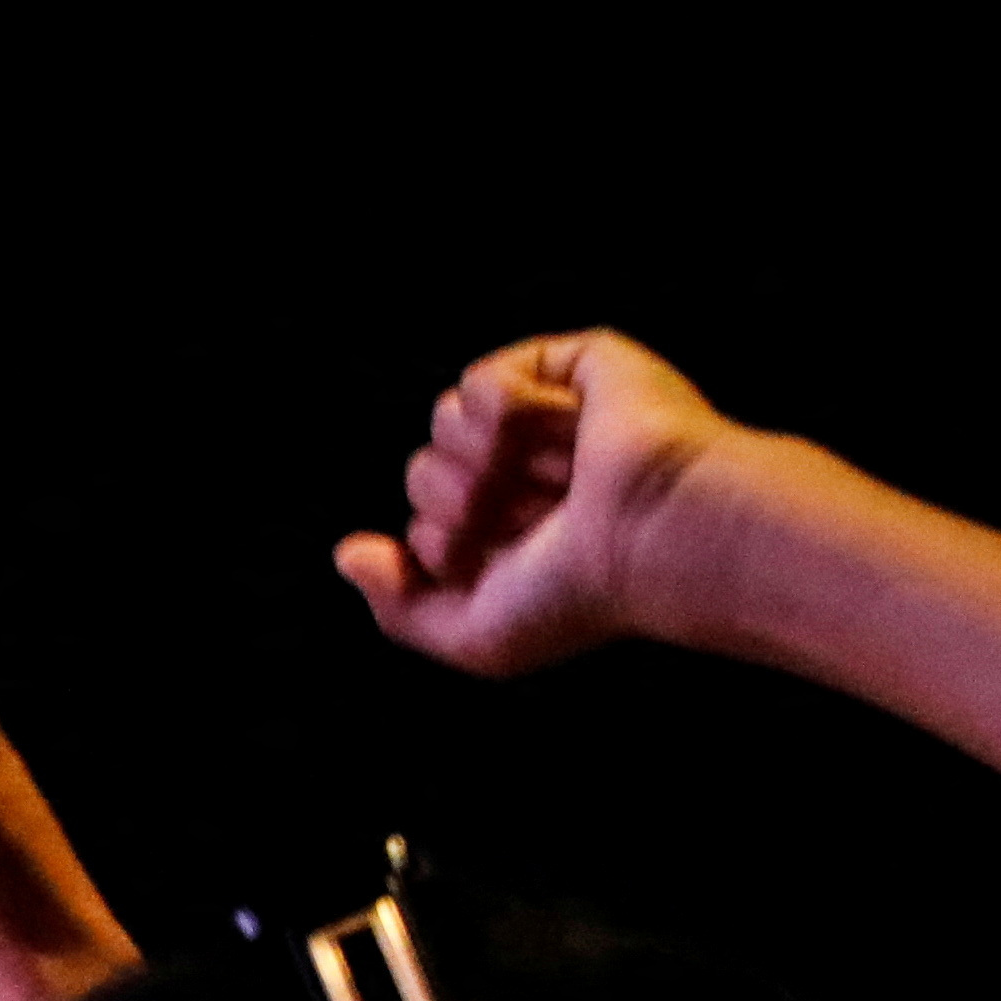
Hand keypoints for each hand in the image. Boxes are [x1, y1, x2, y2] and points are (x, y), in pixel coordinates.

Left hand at [335, 331, 752, 679]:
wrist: (652, 535)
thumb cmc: (581, 594)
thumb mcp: (477, 636)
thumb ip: (399, 607)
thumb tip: (347, 553)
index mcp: (504, 530)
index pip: (420, 526)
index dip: (453, 547)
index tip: (522, 557)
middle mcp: (521, 471)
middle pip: (422, 472)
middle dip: (467, 504)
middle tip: (545, 513)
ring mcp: (546, 416)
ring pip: (442, 422)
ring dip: (491, 464)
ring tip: (562, 474)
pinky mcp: (571, 364)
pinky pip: (479, 382)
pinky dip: (514, 416)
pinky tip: (568, 428)